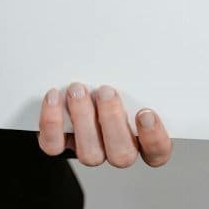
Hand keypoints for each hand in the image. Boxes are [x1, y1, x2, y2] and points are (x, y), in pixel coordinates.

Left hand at [36, 83, 172, 167]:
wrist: (78, 85)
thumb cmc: (112, 82)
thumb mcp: (133, 80)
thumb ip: (142, 79)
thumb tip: (151, 53)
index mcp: (142, 138)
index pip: (157, 152)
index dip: (154, 138)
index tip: (146, 113)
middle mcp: (117, 149)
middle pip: (121, 155)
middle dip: (112, 121)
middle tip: (107, 92)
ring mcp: (90, 150)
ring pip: (89, 153)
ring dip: (83, 119)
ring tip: (78, 90)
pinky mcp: (61, 145)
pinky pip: (54, 145)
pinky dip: (52, 122)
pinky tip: (54, 97)